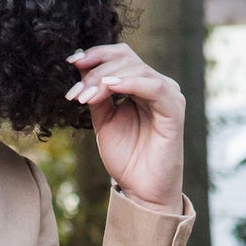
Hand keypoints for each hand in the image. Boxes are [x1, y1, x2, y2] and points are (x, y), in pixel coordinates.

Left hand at [66, 43, 184, 214]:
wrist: (142, 191)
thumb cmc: (126, 159)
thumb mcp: (104, 122)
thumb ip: (97, 96)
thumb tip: (80, 70)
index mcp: (141, 86)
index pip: (121, 56)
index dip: (96, 54)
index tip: (70, 62)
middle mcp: (157, 86)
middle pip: (127, 58)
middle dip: (96, 70)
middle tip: (76, 91)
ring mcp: (168, 96)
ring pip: (137, 69)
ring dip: (106, 78)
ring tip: (85, 95)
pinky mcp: (174, 110)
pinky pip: (153, 87)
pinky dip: (129, 83)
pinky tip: (109, 88)